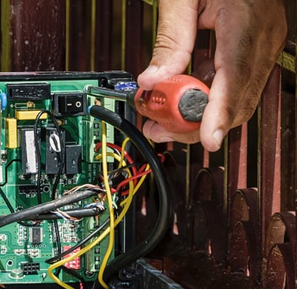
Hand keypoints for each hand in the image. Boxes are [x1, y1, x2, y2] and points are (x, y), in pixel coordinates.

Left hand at [137, 0, 286, 150]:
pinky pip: (231, 87)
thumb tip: (152, 81)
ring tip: (159, 117)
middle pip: (235, 103)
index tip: (206, 140)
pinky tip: (178, 97)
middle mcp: (262, 40)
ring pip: (234, 101)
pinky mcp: (253, 51)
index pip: (235, 82)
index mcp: (246, 23)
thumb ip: (170, 40)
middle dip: (195, 124)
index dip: (219, 116)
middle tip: (158, 129)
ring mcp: (262, 47)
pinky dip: (204, 98)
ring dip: (196, 115)